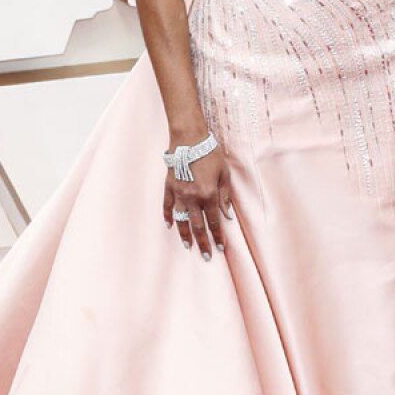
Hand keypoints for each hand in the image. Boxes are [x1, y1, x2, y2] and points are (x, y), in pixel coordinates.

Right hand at [162, 147, 234, 262]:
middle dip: (202, 242)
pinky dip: (169, 216)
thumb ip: (225, 196)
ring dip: (184, 235)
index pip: (214, 222)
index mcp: (209, 194)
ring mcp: (179, 193)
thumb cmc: (210, 153)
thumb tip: (227, 215)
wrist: (189, 137)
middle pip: (197, 226)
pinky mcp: (169, 187)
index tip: (220, 248)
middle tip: (205, 256)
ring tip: (188, 246)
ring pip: (181, 220)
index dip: (217, 236)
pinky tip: (170, 226)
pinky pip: (168, 206)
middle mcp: (193, 197)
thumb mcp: (224, 173)